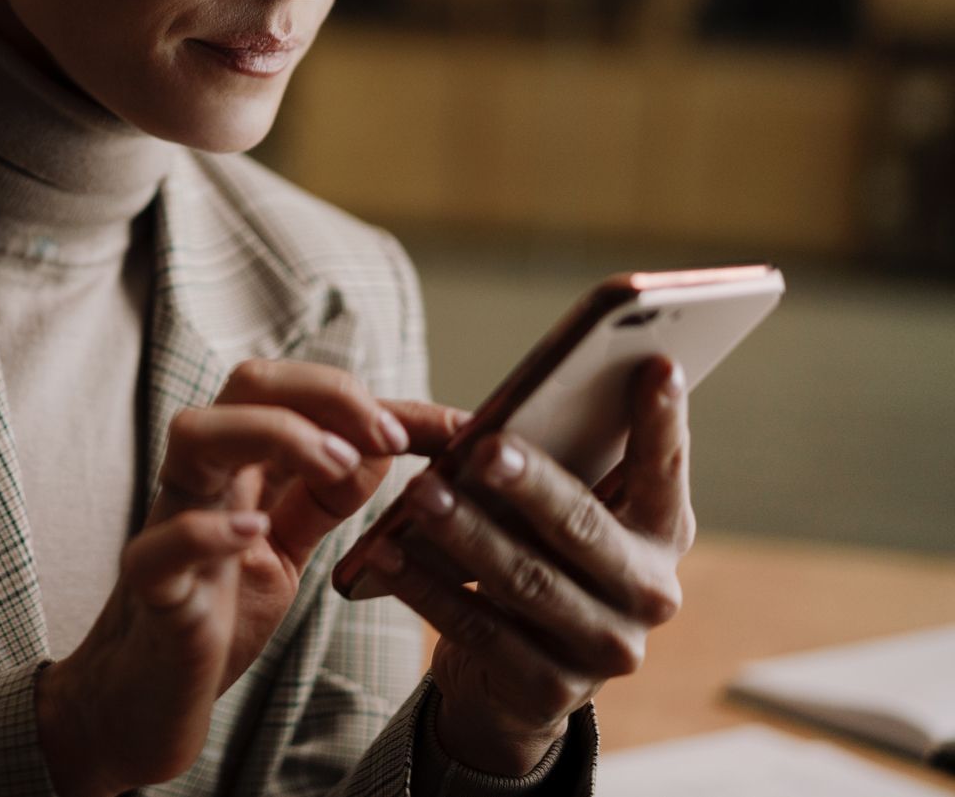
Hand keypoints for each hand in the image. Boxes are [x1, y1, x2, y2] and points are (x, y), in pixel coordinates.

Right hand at [35, 358, 462, 796]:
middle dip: (326, 393)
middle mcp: (204, 479)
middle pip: (247, 384)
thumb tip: (384, 446)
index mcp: (240, 466)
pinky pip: (163, 543)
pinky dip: (209, 529)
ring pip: (194, 434)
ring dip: (274, 434)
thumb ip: (325, 498)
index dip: (378, 400)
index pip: (302, 394)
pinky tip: (255, 532)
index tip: (454, 428)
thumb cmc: (215, 615)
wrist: (144, 699)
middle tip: (390, 436)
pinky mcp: (150, 586)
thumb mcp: (287, 549)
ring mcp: (170, 523)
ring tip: (336, 466)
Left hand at [365, 355, 694, 775]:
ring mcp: (605, 649)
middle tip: (484, 447)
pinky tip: (388, 552)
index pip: (665, 468)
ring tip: (419, 492)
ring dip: (467, 533)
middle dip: (531, 485)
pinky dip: (429, 588)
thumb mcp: (560, 512)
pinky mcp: (549, 691)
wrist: (514, 679)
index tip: (654, 361)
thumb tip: (518, 404)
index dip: (661, 420)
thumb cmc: (538, 558)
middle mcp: (650, 593)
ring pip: (528, 581)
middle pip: (583, 528)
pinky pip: (479, 629)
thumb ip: (559, 464)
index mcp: (662, 532)